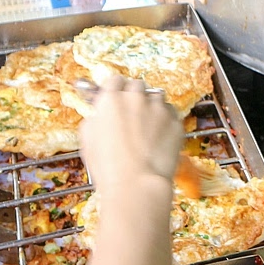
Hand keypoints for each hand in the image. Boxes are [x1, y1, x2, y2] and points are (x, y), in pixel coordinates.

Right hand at [79, 76, 182, 195]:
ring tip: (147, 127)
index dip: (115, 90)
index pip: (114, 80)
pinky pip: (171, 113)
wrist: (136, 183)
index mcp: (111, 99)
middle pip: (137, 85)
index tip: (116, 99)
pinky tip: (159, 137)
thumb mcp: (87, 139)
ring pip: (156, 97)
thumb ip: (94, 118)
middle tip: (131, 114)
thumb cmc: (107, 166)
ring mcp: (158, 108)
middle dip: (134, 96)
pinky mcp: (175, 121)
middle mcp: (136, 97)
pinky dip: (166, 120)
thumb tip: (99, 114)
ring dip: (151, 106)